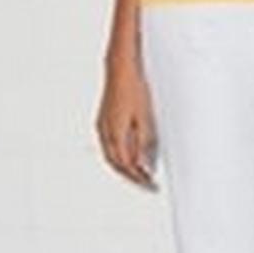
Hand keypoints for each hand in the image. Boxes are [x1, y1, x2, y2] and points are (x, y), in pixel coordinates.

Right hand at [96, 60, 157, 188]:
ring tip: (139, 173)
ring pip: (111, 156)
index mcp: (115, 134)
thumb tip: (143, 164)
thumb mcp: (144, 118)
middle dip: (132, 177)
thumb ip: (143, 143)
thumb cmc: (133, 87)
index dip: (139, 178)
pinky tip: (127, 155)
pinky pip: (108, 146)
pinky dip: (118, 156)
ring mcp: (102, 126)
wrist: (120, 68)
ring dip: (124, 168)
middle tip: (146, 184)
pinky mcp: (103, 121)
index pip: (127, 165)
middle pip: (117, 164)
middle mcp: (105, 133)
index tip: (151, 184)